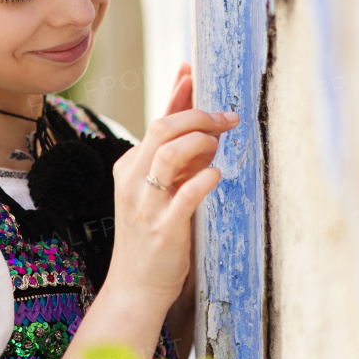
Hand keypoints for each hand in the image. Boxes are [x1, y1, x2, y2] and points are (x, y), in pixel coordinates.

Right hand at [105, 65, 236, 305]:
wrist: (135, 287)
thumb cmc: (152, 239)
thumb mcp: (160, 194)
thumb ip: (179, 164)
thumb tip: (208, 134)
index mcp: (131, 166)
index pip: (156, 120)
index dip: (177, 94)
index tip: (193, 71)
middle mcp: (133, 179)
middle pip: (161, 129)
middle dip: (198, 115)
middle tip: (228, 116)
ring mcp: (145, 203)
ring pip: (168, 154)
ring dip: (200, 141)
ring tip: (221, 142)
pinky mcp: (162, 227)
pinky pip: (184, 195)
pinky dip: (203, 179)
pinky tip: (217, 174)